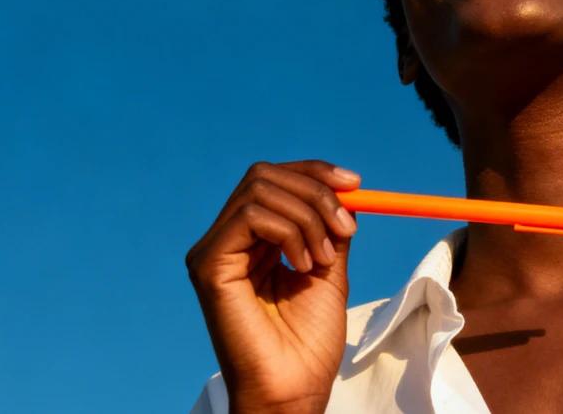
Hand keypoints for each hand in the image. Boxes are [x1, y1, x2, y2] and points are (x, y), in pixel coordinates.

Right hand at [186, 160, 360, 412]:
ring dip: (308, 216)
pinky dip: (290, 231)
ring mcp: (213, 251)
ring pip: (260, 189)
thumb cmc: (308, 344)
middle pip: (263, 175)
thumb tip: (346, 192)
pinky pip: (251, 217)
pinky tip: (304, 265)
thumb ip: (330, 229)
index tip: (355, 184)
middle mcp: (227, 240)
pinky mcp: (208, 264)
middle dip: (314, 190)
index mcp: (252, 241)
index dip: (314, 173)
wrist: (294, 389)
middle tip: (346, 225)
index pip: (274, 180)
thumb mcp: (329, 271)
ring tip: (324, 259)